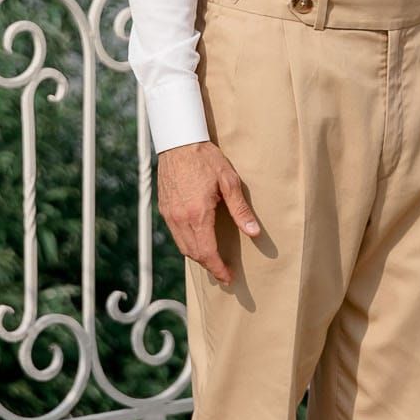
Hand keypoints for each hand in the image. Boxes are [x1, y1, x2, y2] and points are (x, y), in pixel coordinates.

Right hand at [156, 140, 260, 289]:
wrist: (178, 142)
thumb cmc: (206, 159)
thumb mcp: (229, 181)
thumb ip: (241, 210)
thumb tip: (254, 233)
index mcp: (198, 214)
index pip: (207, 253)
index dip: (218, 268)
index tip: (228, 277)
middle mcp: (180, 219)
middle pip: (194, 254)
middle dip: (209, 266)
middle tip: (224, 273)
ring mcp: (169, 215)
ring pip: (183, 246)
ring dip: (198, 256)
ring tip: (213, 260)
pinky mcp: (164, 209)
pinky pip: (176, 235)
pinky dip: (187, 244)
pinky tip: (198, 241)